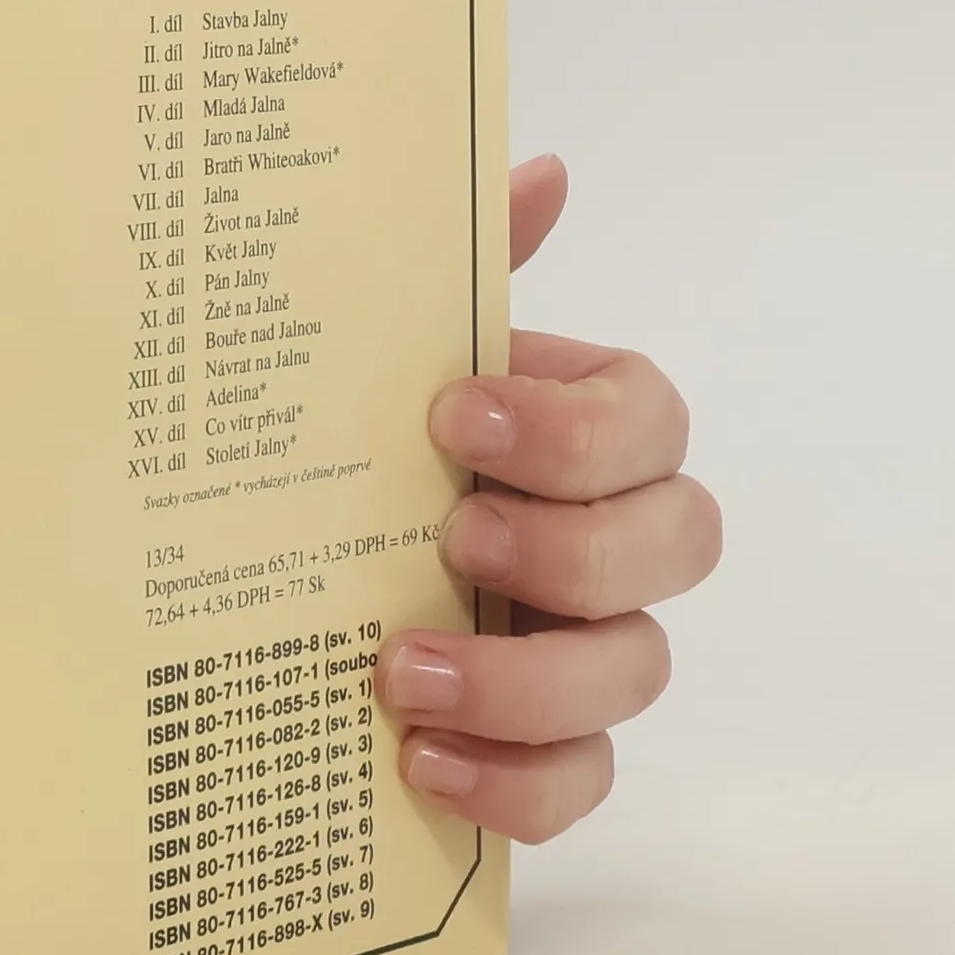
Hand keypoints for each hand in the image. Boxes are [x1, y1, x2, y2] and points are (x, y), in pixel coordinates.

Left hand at [377, 154, 721, 842]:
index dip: (574, 427)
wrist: (274, 568)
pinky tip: (418, 758)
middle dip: (571, 546)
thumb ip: (467, 270)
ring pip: (638, 674)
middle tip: (449, 539)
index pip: (650, 419)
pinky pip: (581, 786)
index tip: (452, 417)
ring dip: (528, 677)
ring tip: (399, 668)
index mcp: (582, 433)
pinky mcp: (545, 748)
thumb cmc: (355, 448)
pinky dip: (515, 783)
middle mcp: (609, 540)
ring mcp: (586, 650)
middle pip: (679, 543)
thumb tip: (543, 168)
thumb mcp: (384, 357)